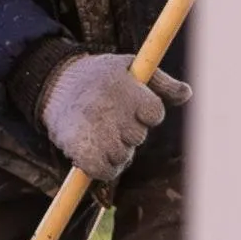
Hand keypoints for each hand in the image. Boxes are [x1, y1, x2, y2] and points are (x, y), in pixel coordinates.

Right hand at [38, 54, 191, 181]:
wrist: (53, 86)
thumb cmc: (98, 77)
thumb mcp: (129, 67)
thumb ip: (161, 82)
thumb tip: (187, 93)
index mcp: (124, 88)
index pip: (154, 113)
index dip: (146, 112)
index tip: (131, 105)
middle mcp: (110, 110)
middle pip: (138, 137)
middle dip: (129, 131)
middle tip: (111, 118)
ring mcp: (95, 132)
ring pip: (123, 156)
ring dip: (116, 150)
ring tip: (101, 133)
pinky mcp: (81, 151)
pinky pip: (105, 171)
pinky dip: (103, 168)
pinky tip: (95, 151)